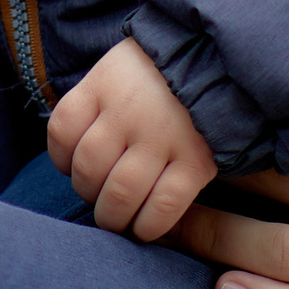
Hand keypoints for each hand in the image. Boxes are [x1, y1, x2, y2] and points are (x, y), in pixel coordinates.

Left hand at [47, 38, 219, 241]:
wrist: (226, 61)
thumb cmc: (165, 72)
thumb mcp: (122, 67)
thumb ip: (98, 102)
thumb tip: (75, 156)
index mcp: (105, 82)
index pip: (62, 131)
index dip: (62, 159)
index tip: (73, 167)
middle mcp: (129, 110)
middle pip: (88, 169)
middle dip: (89, 194)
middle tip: (100, 198)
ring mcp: (163, 137)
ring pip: (120, 194)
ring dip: (113, 217)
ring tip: (119, 219)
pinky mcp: (197, 162)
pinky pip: (163, 207)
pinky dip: (149, 225)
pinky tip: (146, 227)